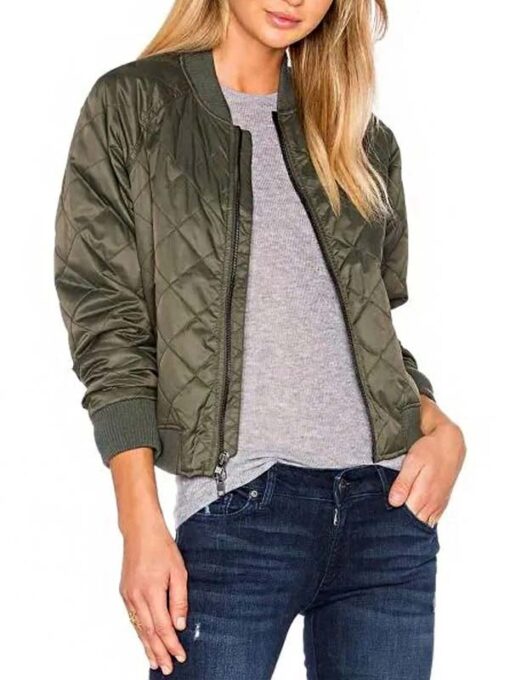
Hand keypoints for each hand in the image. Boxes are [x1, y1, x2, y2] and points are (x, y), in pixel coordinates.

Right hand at [119, 514, 187, 674]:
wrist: (140, 531)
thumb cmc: (162, 547)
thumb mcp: (179, 571)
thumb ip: (179, 599)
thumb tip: (180, 624)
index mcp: (151, 592)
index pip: (163, 627)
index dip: (172, 644)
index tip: (180, 656)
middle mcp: (136, 597)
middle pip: (149, 632)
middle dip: (159, 652)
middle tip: (168, 668)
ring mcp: (128, 595)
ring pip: (138, 628)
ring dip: (147, 647)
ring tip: (156, 662)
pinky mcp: (125, 592)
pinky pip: (133, 618)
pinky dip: (139, 632)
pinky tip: (144, 640)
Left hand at [388, 395, 465, 526]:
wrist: (450, 444)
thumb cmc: (430, 450)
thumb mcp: (413, 462)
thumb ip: (403, 483)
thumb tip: (393, 502)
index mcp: (422, 495)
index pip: (404, 519)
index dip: (391, 519)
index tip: (381, 516)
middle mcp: (432, 504)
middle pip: (412, 524)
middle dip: (399, 522)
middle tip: (384, 517)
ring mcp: (437, 505)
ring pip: (421, 523)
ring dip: (410, 523)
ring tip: (395, 518)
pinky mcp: (441, 504)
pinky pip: (430, 520)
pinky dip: (420, 520)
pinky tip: (411, 515)